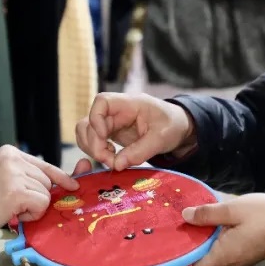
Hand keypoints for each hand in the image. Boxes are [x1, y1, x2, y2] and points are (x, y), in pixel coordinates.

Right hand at [0, 145, 80, 236]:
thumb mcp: (2, 176)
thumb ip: (26, 176)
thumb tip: (61, 183)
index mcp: (10, 152)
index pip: (44, 165)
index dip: (61, 177)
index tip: (73, 184)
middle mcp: (14, 159)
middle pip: (47, 181)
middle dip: (37, 197)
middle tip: (13, 204)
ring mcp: (15, 174)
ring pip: (46, 194)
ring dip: (33, 207)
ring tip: (9, 207)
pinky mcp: (16, 191)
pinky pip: (41, 205)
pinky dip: (31, 214)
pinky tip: (12, 213)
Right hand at [75, 92, 195, 170]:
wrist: (178, 128)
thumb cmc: (172, 126)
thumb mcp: (162, 138)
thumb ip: (140, 151)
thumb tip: (117, 165)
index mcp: (129, 104)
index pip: (102, 101)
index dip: (96, 118)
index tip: (105, 138)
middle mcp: (116, 111)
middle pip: (89, 121)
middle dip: (94, 144)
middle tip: (109, 161)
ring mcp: (111, 122)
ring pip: (86, 131)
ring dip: (91, 148)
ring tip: (110, 160)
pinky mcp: (111, 133)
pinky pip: (93, 140)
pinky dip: (96, 151)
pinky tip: (111, 158)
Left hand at [182, 194, 264, 265]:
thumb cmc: (263, 215)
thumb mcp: (233, 209)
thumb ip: (207, 214)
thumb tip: (185, 217)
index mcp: (225, 255)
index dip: (181, 258)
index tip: (170, 242)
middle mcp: (231, 264)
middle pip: (203, 261)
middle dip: (191, 245)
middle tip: (179, 225)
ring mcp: (240, 260)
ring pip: (214, 255)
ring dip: (204, 241)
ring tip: (193, 220)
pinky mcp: (247, 254)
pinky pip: (225, 251)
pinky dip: (216, 240)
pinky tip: (213, 222)